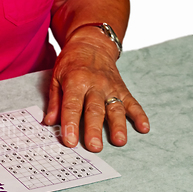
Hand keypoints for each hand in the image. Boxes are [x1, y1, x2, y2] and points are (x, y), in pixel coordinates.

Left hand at [43, 31, 149, 151]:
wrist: (91, 44)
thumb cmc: (70, 63)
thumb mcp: (56, 78)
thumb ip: (54, 101)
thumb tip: (49, 122)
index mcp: (75, 82)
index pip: (72, 106)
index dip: (70, 124)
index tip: (70, 141)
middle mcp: (95, 85)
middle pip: (94, 110)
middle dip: (94, 129)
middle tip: (94, 147)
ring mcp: (110, 87)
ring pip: (115, 108)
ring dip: (118, 126)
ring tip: (119, 141)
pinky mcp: (122, 89)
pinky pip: (132, 103)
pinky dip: (139, 115)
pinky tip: (144, 127)